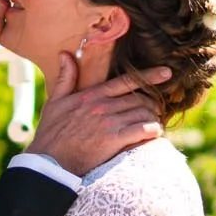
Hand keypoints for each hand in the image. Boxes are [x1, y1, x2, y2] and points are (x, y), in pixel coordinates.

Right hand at [24, 54, 171, 176]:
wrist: (48, 161)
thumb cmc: (51, 134)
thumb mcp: (54, 102)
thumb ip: (65, 78)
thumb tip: (66, 54)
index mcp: (91, 95)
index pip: (125, 81)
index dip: (149, 76)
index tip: (166, 73)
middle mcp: (102, 106)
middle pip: (139, 99)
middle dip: (152, 104)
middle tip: (157, 110)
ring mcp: (108, 123)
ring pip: (143, 113)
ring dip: (153, 118)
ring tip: (155, 123)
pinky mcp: (113, 140)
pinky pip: (142, 130)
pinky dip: (152, 131)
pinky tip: (154, 134)